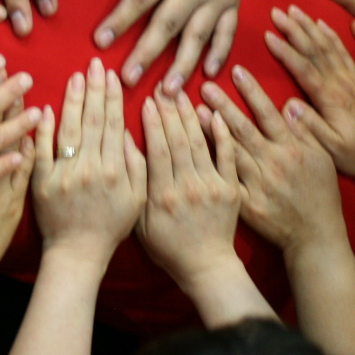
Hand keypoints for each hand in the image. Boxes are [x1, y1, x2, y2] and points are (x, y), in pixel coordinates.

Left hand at [31, 58, 145, 266]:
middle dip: (94, 89)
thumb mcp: (137, 197)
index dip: (113, 97)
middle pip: (93, 120)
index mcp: (116, 169)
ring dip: (73, 100)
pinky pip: (42, 151)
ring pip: (70, 129)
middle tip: (94, 64)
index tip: (111, 75)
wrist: (78, 252)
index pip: (114, 124)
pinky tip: (45, 107)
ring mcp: (64, 173)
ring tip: (75, 77)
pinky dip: (43, 129)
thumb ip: (138, 164)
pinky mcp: (42, 181)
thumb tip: (131, 131)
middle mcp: (91, 168)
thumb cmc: (111, 226)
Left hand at [94, 0, 239, 95]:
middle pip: (168, 23)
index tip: (100, 41)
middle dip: (147, 53)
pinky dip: (218, 54)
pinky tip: (206, 75)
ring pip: (197, 35)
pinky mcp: (233, 3)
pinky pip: (226, 33)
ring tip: (166, 91)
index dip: (121, 20)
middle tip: (127, 79)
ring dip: (182, 64)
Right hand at [136, 90, 240, 289]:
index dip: (153, 124)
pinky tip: (215, 113)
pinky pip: (227, 156)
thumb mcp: (140, 221)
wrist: (206, 266)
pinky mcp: (231, 188)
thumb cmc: (167, 246)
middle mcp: (188, 187)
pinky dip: (221, 134)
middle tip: (163, 88)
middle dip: (169, 112)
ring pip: (200, 143)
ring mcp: (212, 186)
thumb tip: (124, 148)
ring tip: (182, 94)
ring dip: (190, 116)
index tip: (148, 101)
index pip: (157, 151)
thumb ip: (135, 184)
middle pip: (178, 141)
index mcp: (162, 196)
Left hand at [200, 66, 341, 253]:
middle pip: (242, 128)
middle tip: (201, 84)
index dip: (251, 91)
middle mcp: (272, 163)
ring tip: (190, 109)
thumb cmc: (321, 196)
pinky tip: (191, 150)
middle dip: (221, 104)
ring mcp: (257, 184)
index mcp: (292, 149)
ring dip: (208, 129)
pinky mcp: (245, 203)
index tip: (235, 70)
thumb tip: (291, 104)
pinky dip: (207, 164)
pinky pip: (223, 180)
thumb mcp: (323, 159)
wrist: (315, 237)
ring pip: (228, 151)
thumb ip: (307, 130)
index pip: (268, 113)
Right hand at [261, 5, 354, 178]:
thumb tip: (288, 105)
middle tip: (276, 11)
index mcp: (330, 98)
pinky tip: (321, 22)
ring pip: (328, 45)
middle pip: (315, 49)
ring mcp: (350, 78)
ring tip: (294, 9)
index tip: (268, 35)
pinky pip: (343, 50)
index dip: (286, 51)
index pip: (304, 68)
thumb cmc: (352, 154)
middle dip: (294, 28)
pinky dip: (331, 34)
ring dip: (309, 25)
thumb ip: (309, 127)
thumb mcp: (329, 148)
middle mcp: (340, 83)